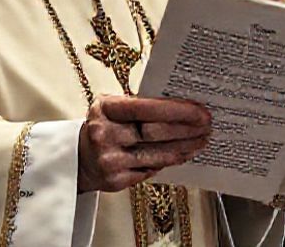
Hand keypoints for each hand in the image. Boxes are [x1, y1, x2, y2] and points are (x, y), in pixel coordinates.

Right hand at [77, 96, 211, 192]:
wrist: (77, 158)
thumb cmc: (103, 126)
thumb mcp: (112, 107)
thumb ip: (140, 105)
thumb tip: (181, 106)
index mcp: (105, 109)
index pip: (147, 107)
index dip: (177, 109)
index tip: (199, 110)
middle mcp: (104, 134)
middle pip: (156, 132)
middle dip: (186, 129)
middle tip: (207, 125)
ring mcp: (110, 159)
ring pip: (157, 154)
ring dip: (184, 147)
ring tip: (201, 140)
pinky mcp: (115, 180)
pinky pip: (151, 169)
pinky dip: (171, 161)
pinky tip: (184, 154)